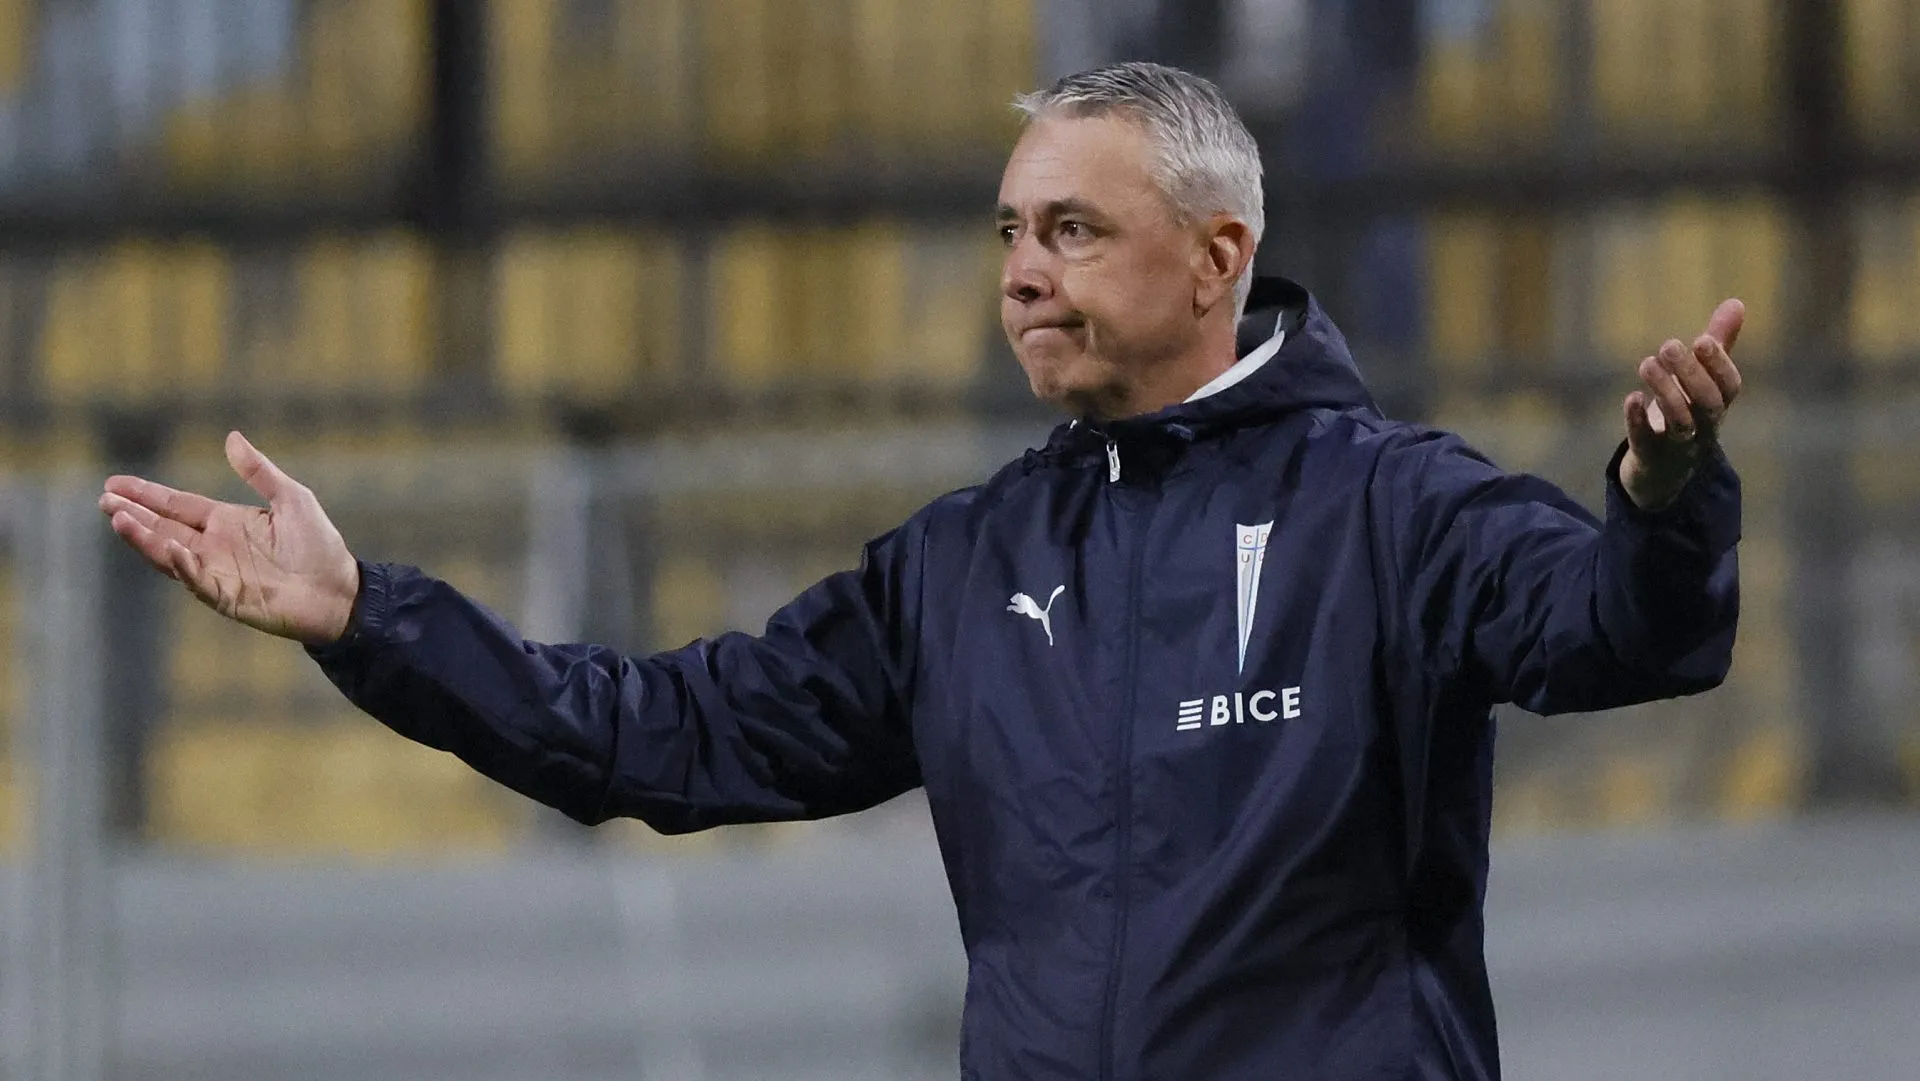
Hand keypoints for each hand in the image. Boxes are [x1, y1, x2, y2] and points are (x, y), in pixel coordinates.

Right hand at [99, 432, 359, 645]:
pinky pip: (199, 581)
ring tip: (120, 520)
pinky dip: (183, 566)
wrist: (340, 591)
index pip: (177, 505)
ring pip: (170, 554)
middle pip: (164, 528)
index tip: (114, 484)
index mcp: (226, 522)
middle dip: (134, 515)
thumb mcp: (291, 498)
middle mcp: (214, 547)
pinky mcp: (227, 597)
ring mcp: (217, 573)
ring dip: (145, 539)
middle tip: (105, 501)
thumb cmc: (319, 546)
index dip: (147, 495)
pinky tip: (169, 549)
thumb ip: (259, 472)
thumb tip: (232, 437)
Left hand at [1618, 298, 1744, 509]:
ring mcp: (1678, 445)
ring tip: (1647, 363)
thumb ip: (1718, 344)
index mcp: (1718, 406)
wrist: (1663, 472)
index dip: (1720, 365)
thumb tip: (1736, 302)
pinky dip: (1639, 420)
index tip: (1703, 339)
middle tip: (1668, 345)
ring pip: (1681, 423)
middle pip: (1707, 404)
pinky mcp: (1650, 456)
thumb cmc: (1687, 415)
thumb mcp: (1703, 380)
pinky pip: (1647, 441)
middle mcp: (1704, 427)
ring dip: (1665, 391)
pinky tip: (1631, 398)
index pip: (1730, 387)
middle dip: (1691, 374)